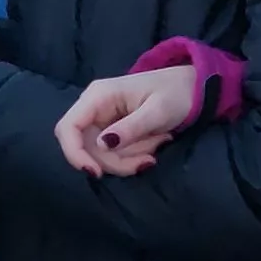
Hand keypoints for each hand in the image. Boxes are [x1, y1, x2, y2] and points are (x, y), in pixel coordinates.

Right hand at [57, 65, 205, 176]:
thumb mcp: (158, 111)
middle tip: (148, 159)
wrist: (192, 88)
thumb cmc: (177, 93)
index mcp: (98, 96)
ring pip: (100, 155)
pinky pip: (113, 153)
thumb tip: (101, 144)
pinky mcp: (112, 131)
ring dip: (129, 158)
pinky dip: (132, 157)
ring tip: (158, 144)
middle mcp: (94, 107)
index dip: (74, 153)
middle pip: (85, 147)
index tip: (95, 173)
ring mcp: (102, 120)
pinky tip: (153, 146)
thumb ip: (131, 128)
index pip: (68, 127)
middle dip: (114, 161)